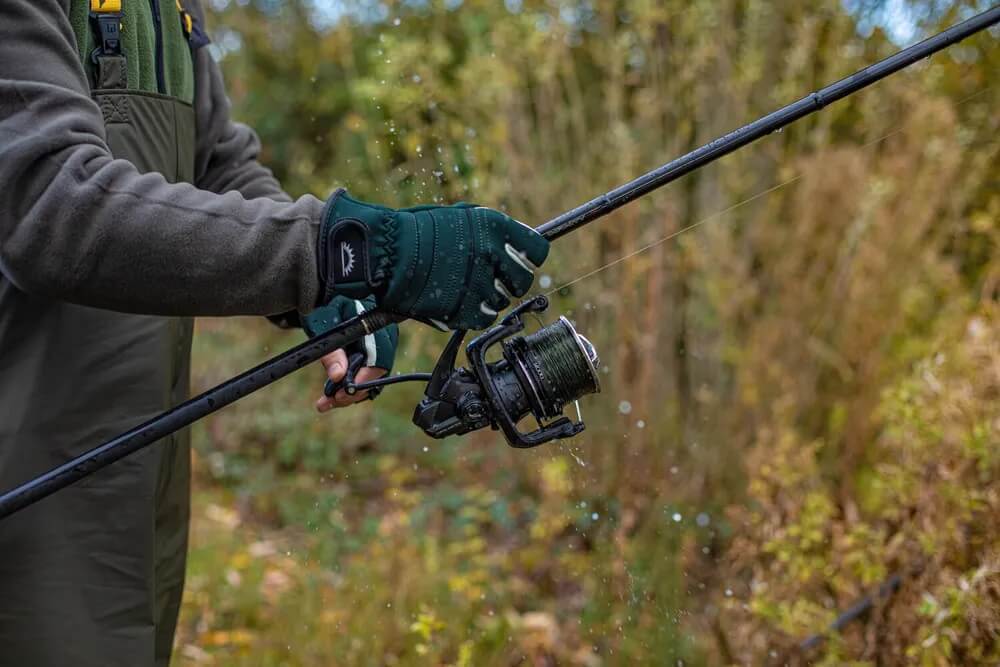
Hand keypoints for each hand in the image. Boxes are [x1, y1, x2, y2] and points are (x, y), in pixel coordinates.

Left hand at [301, 295, 397, 411]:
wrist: (325, 293)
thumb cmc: (324, 304)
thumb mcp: (323, 324)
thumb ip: (330, 350)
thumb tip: (338, 375)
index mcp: (375, 325)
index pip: (378, 361)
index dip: (362, 381)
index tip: (342, 394)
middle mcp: (383, 336)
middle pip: (377, 373)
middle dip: (353, 392)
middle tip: (330, 402)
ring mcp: (379, 345)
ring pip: (372, 377)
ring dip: (350, 393)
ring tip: (326, 402)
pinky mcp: (371, 352)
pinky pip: (367, 374)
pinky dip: (351, 386)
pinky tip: (333, 394)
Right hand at [315, 190, 548, 330]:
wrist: (387, 254)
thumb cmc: (418, 232)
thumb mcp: (461, 217)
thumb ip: (492, 231)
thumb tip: (514, 244)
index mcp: (495, 228)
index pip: (536, 250)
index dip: (528, 257)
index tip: (518, 261)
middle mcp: (494, 256)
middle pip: (523, 281)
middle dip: (510, 281)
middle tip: (491, 279)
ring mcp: (481, 285)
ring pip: (503, 302)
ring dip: (488, 297)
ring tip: (465, 288)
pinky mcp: (466, 310)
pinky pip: (484, 318)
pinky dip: (474, 314)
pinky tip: (458, 301)